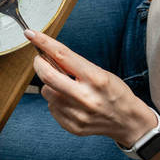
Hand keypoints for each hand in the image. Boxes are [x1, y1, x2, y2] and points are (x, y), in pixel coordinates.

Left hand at [25, 29, 156, 146]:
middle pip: (47, 75)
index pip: (62, 55)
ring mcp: (78, 114)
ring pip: (46, 92)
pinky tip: (70, 101)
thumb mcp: (100, 72)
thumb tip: (47, 53)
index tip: (30, 34)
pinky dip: (56, 100)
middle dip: (38, 63)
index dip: (43, 42)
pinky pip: (52, 107)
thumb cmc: (114, 92)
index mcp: (95, 78)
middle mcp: (86, 97)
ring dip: (49, 85)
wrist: (128, 121)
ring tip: (65, 86)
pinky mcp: (73, 125)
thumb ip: (74, 65)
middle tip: (40, 59)